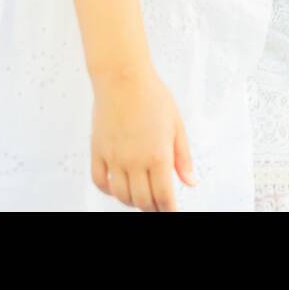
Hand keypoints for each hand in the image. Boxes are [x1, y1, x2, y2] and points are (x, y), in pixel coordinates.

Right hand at [90, 69, 194, 211]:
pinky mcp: (97, 151)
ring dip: (132, 201)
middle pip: (142, 200)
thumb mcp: (176, 125)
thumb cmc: (152, 96)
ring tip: (141, 195)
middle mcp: (134, 161)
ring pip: (121, 195)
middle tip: (158, 204)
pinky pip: (100, 181)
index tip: (172, 211)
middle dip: (152, 207)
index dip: (169, 209)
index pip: (164, 196)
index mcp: (158, 155)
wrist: (123, 78)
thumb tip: (190, 182)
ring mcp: (114, 158)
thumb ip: (183, 157)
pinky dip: (109, 190)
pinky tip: (118, 186)